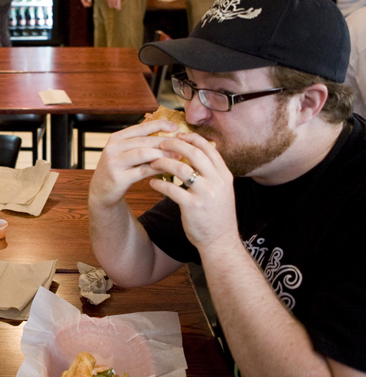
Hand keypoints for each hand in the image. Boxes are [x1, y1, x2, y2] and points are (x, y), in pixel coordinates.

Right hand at [89, 120, 183, 208]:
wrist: (101, 192)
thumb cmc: (117, 171)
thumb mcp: (123, 153)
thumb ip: (138, 144)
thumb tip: (165, 135)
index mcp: (116, 138)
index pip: (140, 127)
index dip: (159, 125)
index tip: (174, 126)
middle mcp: (113, 148)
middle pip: (144, 140)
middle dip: (165, 142)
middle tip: (182, 145)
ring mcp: (114, 163)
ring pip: (144, 153)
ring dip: (163, 154)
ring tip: (177, 157)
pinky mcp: (119, 178)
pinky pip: (143, 171)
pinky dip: (158, 169)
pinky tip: (168, 169)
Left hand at [148, 133, 238, 251]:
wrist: (220, 241)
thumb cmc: (217, 215)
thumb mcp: (222, 190)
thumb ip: (212, 173)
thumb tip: (196, 156)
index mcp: (224, 175)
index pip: (208, 148)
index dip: (191, 138)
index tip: (178, 135)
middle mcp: (217, 181)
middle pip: (194, 153)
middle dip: (174, 145)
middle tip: (160, 144)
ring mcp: (205, 193)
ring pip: (180, 168)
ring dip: (163, 162)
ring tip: (152, 163)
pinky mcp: (192, 206)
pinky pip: (171, 189)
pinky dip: (159, 183)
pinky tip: (152, 183)